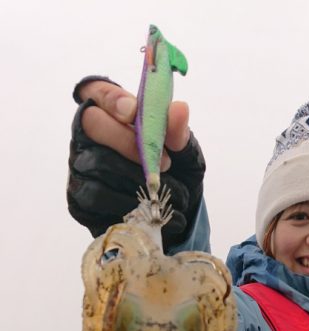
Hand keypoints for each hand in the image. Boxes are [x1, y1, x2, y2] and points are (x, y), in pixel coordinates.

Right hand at [67, 77, 204, 248]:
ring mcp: (80, 166)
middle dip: (127, 140)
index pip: (97, 91)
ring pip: (97, 161)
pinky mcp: (79, 197)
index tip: (133, 112)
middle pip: (92, 123)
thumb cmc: (174, 175)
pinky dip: (126, 201)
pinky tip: (145, 206)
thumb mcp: (184, 153)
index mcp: (113, 114)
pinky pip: (97, 194)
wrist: (169, 216)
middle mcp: (89, 136)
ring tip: (161, 188)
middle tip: (162, 161)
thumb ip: (178, 133)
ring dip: (134, 176)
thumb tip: (179, 109)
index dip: (111, 98)